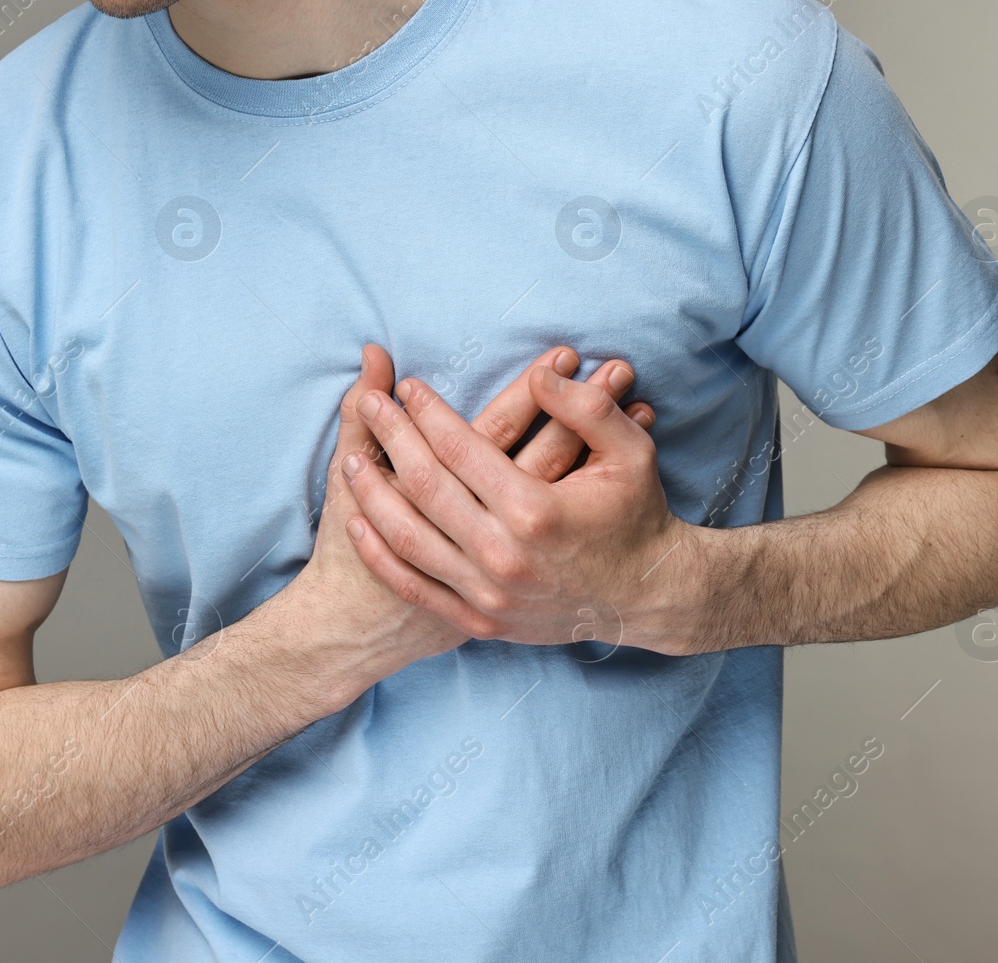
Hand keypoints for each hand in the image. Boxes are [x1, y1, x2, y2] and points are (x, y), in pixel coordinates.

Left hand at [281, 345, 653, 690]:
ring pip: (408, 537)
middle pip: (425, 486)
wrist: (648, 598)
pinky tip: (358, 522)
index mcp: (536, 510)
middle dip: (391, 438)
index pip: (461, 449)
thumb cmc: (637, 516)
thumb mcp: (631, 452)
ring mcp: (488, 594)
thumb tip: (540, 375)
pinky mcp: (480, 621)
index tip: (407, 386)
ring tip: (349, 458)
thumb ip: (587, 408)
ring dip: (371, 494)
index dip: (429, 413)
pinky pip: (414, 586)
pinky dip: (379, 554)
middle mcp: (503, 555)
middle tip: (369, 403)